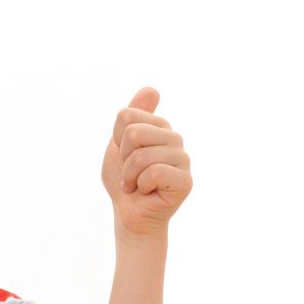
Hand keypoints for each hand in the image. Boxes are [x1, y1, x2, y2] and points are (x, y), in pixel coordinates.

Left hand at [101, 87, 192, 237]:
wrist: (129, 214)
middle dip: (123, 158)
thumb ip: (132, 116)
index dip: (116, 139)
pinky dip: (141, 186)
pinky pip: (154, 173)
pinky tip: (148, 192)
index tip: (124, 155)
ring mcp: (183, 159)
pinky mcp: (186, 180)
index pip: (127, 116)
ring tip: (138, 184)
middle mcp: (175, 139)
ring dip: (130, 176)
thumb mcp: (118, 145)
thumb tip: (152, 89)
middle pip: (134, 133)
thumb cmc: (124, 181)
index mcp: (159, 127)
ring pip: (142, 156)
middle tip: (130, 173)